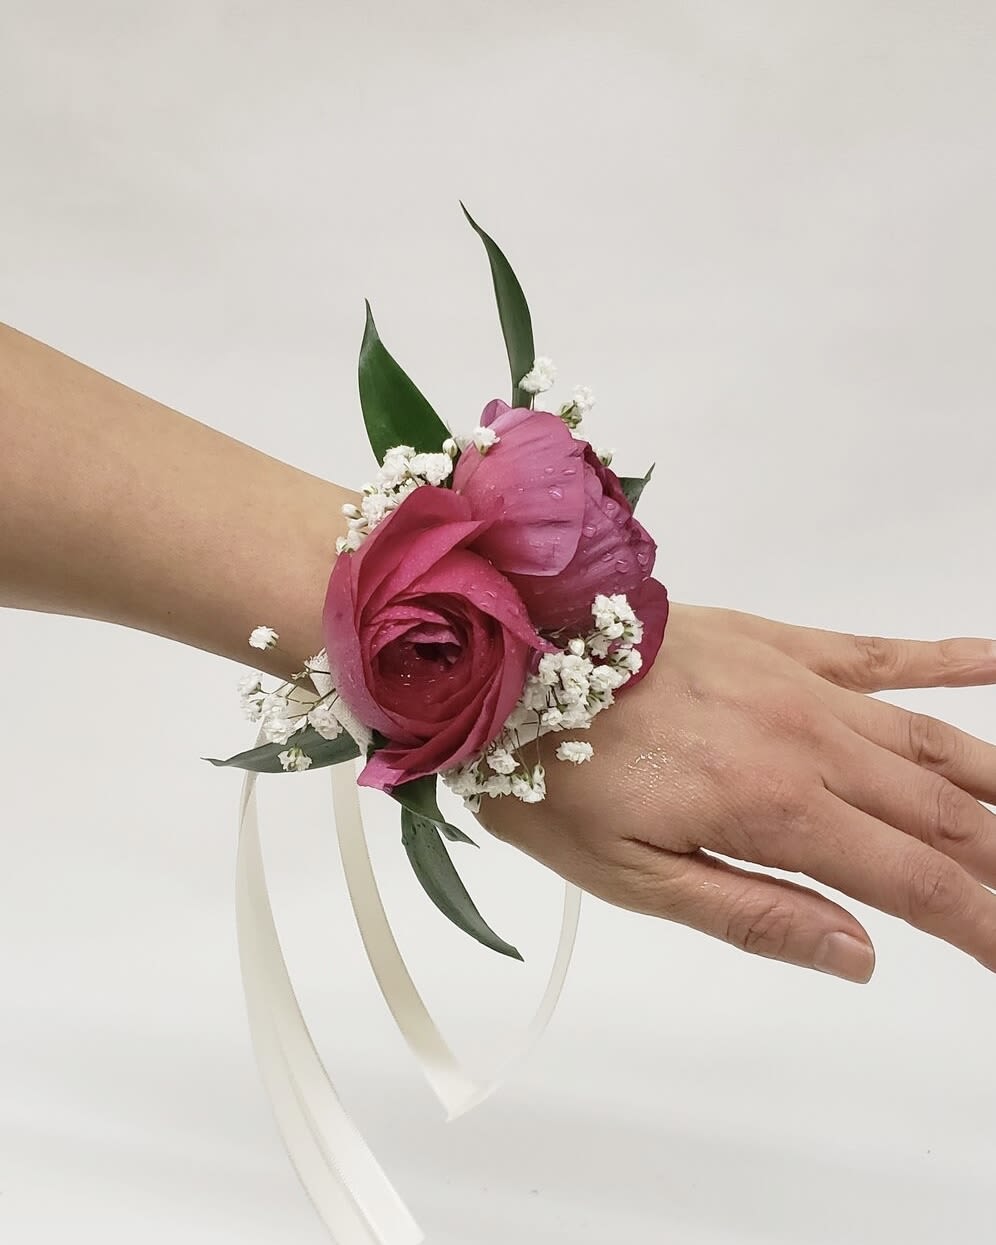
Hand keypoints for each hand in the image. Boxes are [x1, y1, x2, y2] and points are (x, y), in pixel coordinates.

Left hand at [478, 603, 995, 982]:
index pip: (913, 880)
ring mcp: (799, 685)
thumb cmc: (553, 775)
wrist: (508, 656)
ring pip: (927, 739)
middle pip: (938, 813)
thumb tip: (861, 955)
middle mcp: (809, 742)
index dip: (984, 923)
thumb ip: (754, 913)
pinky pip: (877, 650)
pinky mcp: (777, 644)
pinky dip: (946, 658)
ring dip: (993, 784)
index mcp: (774, 809)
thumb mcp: (633, 875)